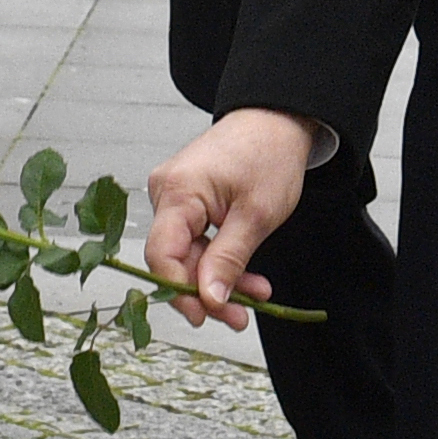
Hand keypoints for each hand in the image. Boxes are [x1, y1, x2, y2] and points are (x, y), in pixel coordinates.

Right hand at [141, 107, 315, 321]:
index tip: (206, 315)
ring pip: (188, 254)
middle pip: (174, 259)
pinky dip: (219, 260)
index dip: (180, 291)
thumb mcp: (257, 215)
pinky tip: (246, 277)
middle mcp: (167, 192)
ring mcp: (175, 197)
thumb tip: (210, 300)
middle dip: (208, 291)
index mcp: (178, 190)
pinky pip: (196, 241)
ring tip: (255, 297)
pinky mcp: (187, 201)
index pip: (162, 254)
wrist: (276, 121)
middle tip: (240, 317)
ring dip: (219, 279)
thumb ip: (229, 259)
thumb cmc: (269, 154)